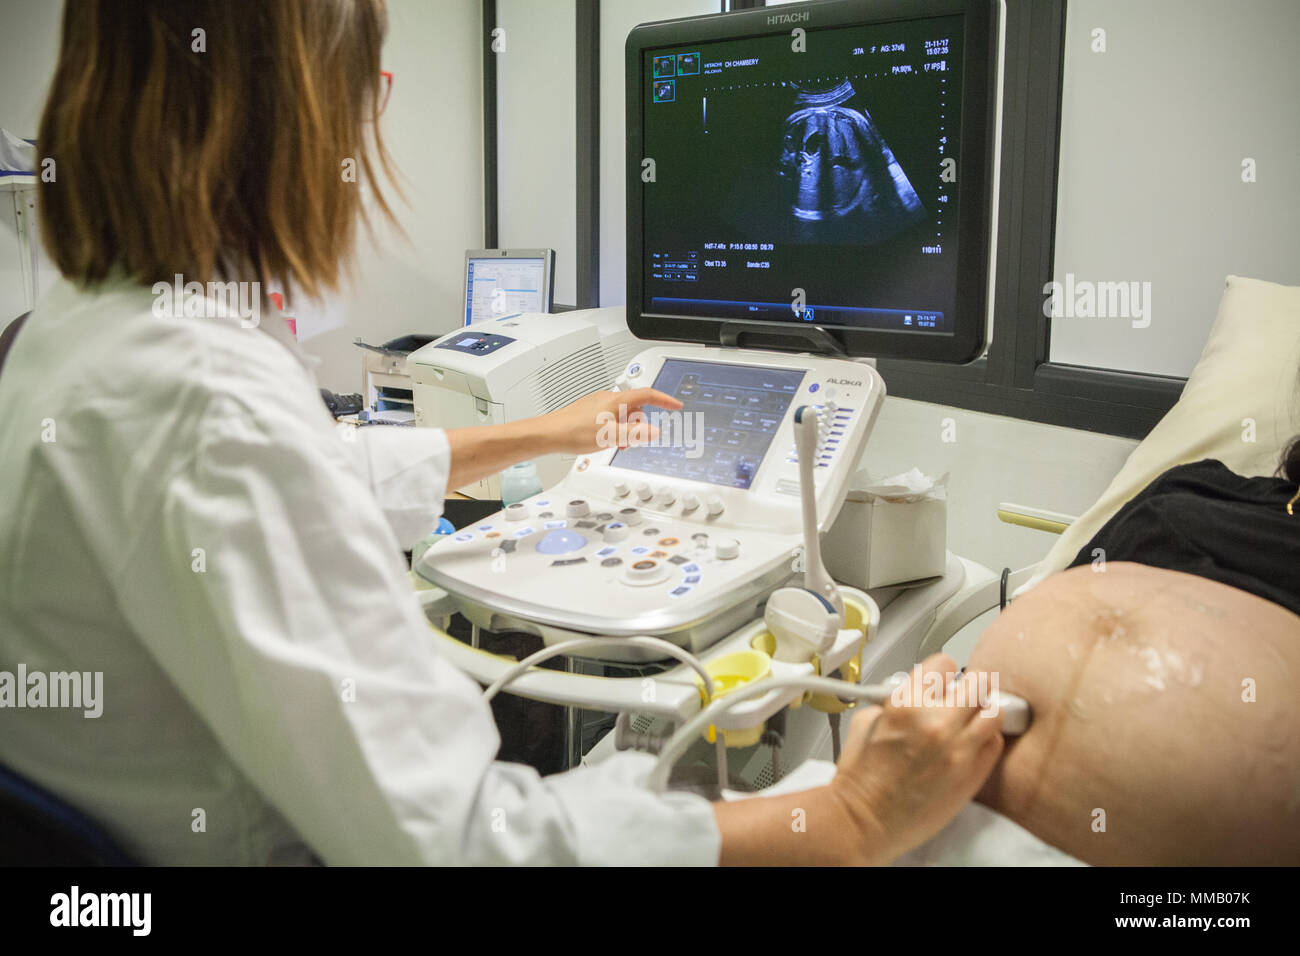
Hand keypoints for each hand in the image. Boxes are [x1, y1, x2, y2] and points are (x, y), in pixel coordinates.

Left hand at [539, 388, 683, 455]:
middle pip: (635, 408)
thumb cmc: (574, 432)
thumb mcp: (611, 436)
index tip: (675, 405)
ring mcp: (598, 404)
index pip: (647, 395)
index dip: (664, 400)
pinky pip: (610, 417)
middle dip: (638, 425)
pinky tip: (601, 439)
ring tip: (612, 443)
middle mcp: (608, 398)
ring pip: (622, 415)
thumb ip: (635, 434)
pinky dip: (613, 428)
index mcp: (616, 400)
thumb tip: (655, 430)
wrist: (549, 433)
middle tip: (629, 441)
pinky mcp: (590, 411)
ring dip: (624, 429)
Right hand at [829, 653, 1004, 864]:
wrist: (865, 821)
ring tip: (970, 720)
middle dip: (967, 688)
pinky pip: (995, 743)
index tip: (939, 681)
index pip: (943, 664)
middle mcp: (937, 723)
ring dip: (982, 712)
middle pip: (977, 683)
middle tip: (959, 698)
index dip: (940, 672)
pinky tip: (971, 743)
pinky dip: (986, 739)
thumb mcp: (866, 722)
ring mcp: (959, 749)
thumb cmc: (861, 779)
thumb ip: (895, 701)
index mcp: (906, 705)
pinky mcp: (973, 775)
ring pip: (994, 711)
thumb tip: (915, 694)